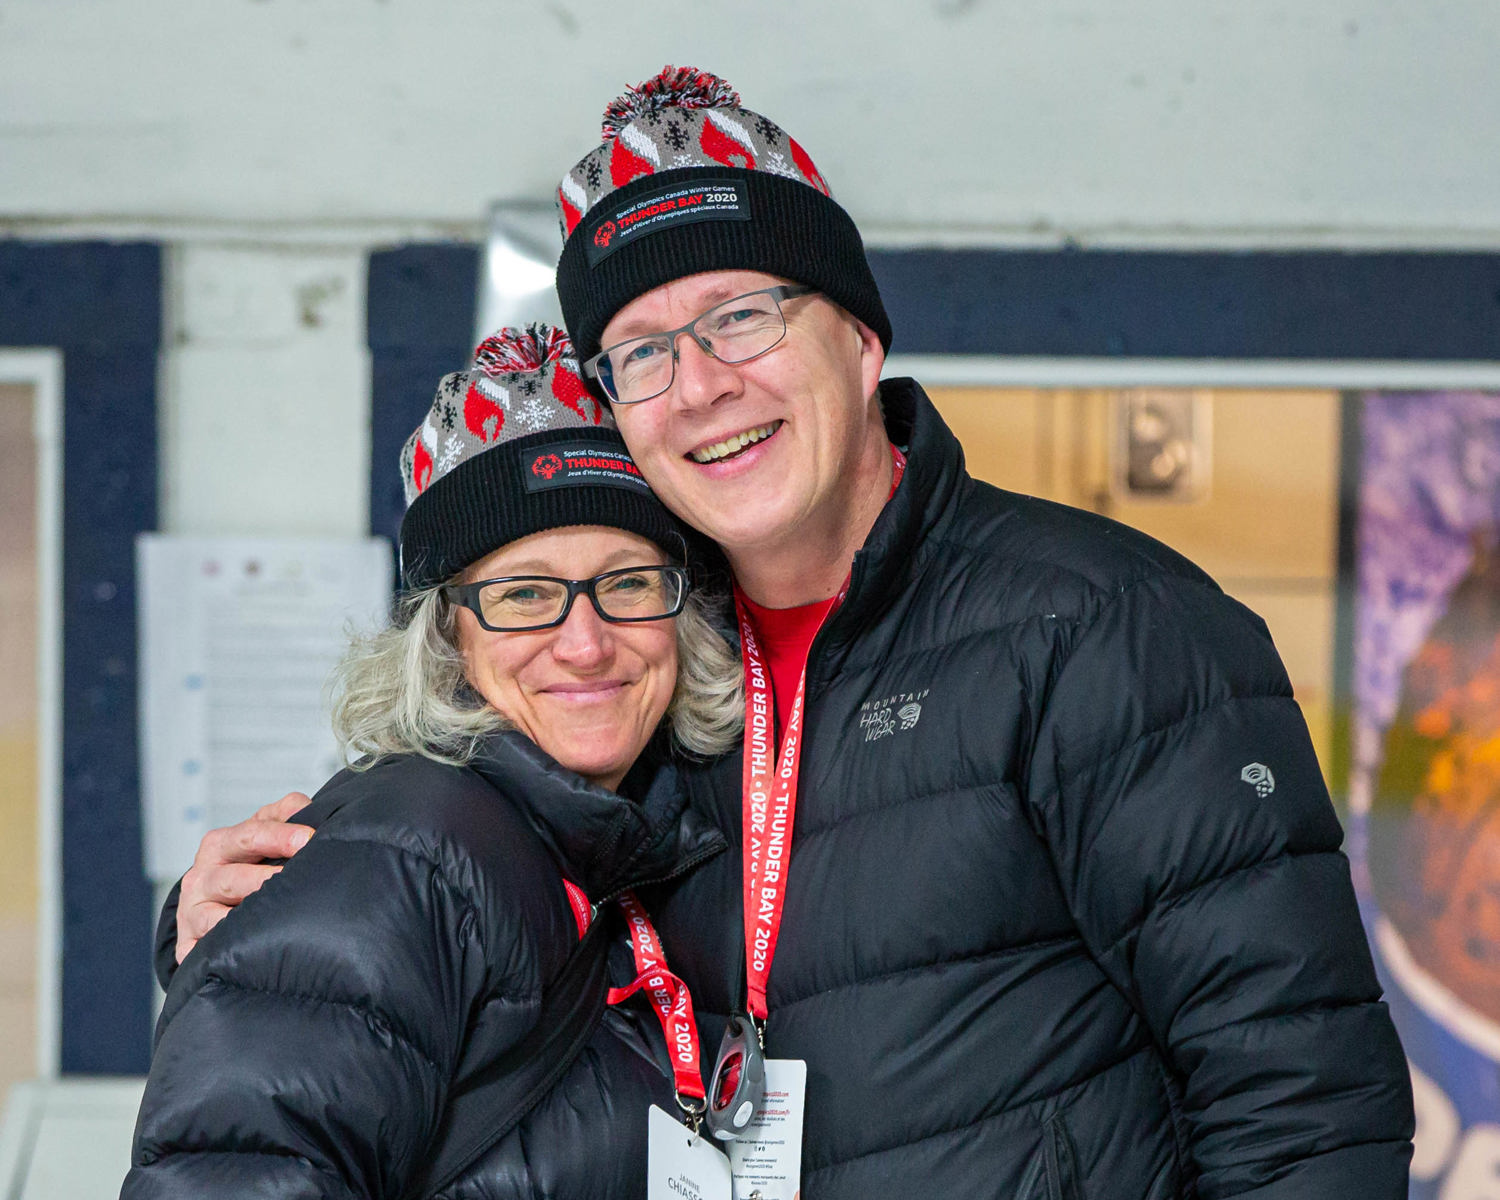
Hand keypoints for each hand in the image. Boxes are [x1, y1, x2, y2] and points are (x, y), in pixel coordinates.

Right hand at [176, 792, 314, 962]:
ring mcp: (193, 914)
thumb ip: (284, 815)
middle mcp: (202, 878)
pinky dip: (223, 950)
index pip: (250, 835)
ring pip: (217, 918)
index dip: (280, 836)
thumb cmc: (245, 863)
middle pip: (233, 878)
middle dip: (265, 879)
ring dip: (246, 919)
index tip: (309, 839)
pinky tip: (250, 950)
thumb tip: (308, 808)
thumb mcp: (261, 831)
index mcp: (220, 845)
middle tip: (297, 879)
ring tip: (277, 917)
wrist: (207, 903)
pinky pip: (206, 950)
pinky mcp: (189, 947)